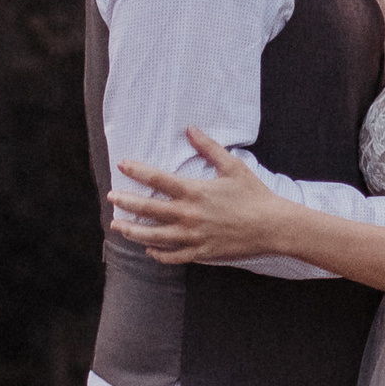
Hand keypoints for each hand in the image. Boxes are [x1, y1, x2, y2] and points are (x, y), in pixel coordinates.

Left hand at [111, 133, 295, 268]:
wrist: (273, 226)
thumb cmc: (254, 194)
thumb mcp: (232, 166)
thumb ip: (209, 147)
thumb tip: (191, 129)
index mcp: (194, 191)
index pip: (157, 180)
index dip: (137, 171)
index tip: (122, 165)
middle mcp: (188, 214)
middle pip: (147, 209)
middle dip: (125, 203)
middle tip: (111, 198)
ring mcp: (193, 236)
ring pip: (153, 236)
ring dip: (132, 231)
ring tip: (118, 227)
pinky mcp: (201, 252)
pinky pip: (173, 256)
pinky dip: (158, 254)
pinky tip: (149, 249)